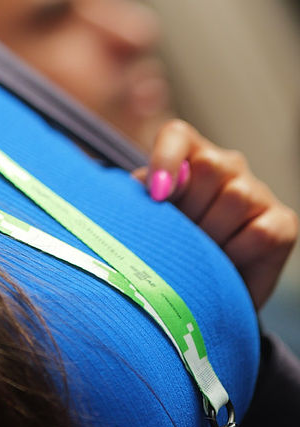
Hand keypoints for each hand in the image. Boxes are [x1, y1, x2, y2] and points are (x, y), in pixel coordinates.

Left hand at [135, 119, 298, 308]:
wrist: (209, 291)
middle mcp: (228, 165)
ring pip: (235, 196)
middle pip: (209, 166)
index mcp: (190, 154)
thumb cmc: (174, 245)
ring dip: (212, 233)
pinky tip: (226, 263)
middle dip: (189, 209)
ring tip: (201, 253)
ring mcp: (258, 191)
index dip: (165, 158)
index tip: (157, 195)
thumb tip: (142, 187)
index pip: (176, 135)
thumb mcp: (152, 219)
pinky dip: (237, 253)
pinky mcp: (284, 222)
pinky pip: (260, 232)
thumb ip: (142, 197)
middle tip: (181, 237)